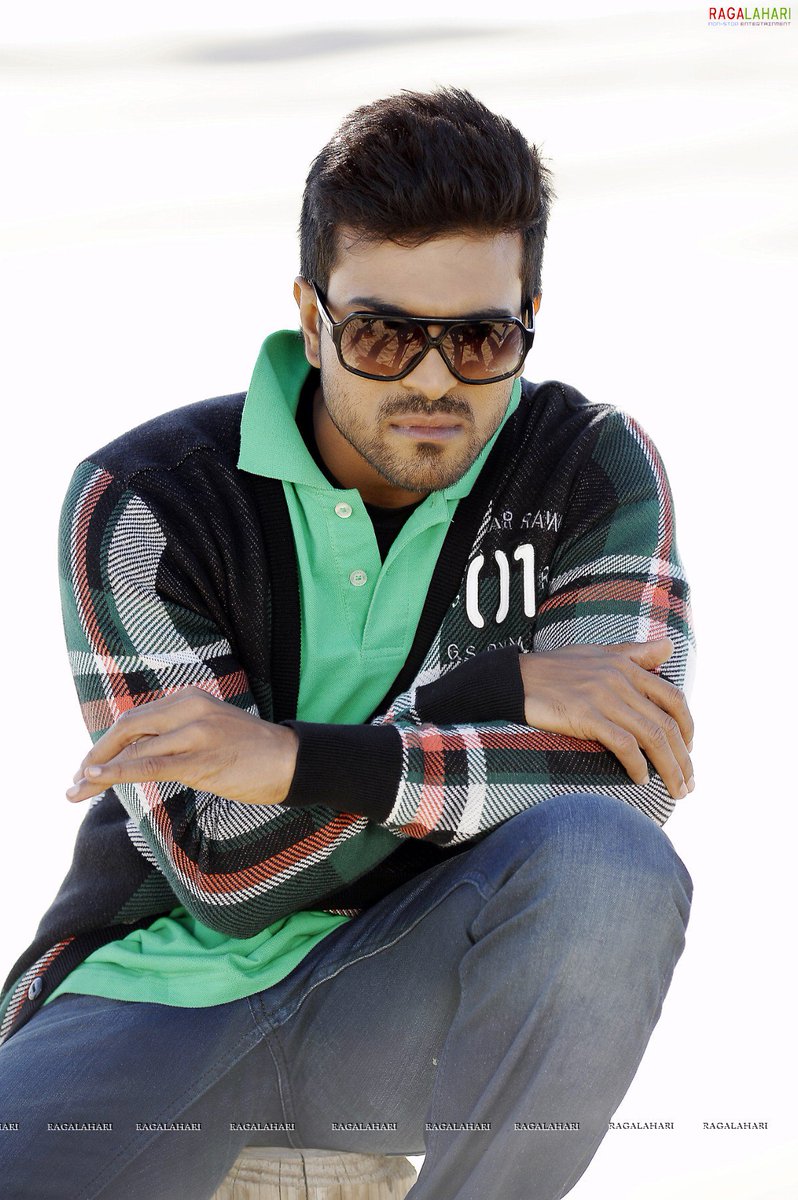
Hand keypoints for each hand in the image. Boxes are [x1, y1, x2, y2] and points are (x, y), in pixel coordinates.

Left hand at [66, 687, 298, 806]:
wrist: (289, 760)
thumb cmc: (251, 750)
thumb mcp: (211, 727)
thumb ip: (178, 732)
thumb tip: (139, 753)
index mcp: (191, 697)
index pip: (138, 718)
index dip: (109, 742)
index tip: (91, 763)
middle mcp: (189, 709)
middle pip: (128, 728)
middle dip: (97, 754)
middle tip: (76, 778)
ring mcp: (194, 733)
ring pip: (134, 750)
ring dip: (99, 771)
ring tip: (75, 789)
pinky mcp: (199, 760)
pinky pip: (149, 767)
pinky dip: (118, 774)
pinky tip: (96, 780)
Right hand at [519, 637, 693, 798]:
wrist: (515, 679)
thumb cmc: (555, 669)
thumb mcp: (598, 653)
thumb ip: (635, 654)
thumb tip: (669, 646)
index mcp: (626, 665)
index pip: (673, 698)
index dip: (688, 727)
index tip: (688, 749)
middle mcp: (620, 680)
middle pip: (666, 724)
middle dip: (683, 758)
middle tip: (688, 783)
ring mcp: (603, 697)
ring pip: (651, 737)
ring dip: (669, 769)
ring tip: (675, 790)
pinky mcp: (585, 715)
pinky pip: (623, 745)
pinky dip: (637, 766)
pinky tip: (641, 780)